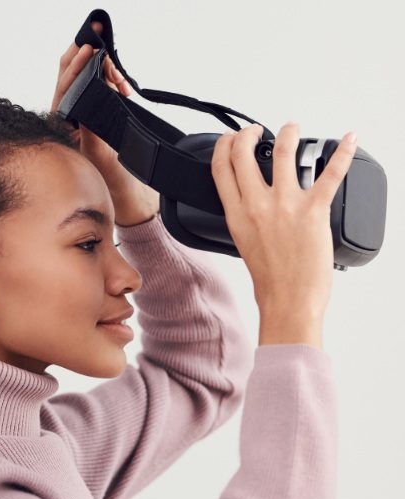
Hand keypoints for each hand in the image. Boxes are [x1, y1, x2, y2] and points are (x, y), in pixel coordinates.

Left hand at [50, 21, 157, 222]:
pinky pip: (98, 87)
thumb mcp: (96, 154)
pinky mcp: (94, 112)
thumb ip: (90, 128)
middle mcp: (66, 116)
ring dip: (102, 69)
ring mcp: (80, 113)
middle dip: (84, 56)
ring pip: (86, 79)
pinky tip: (122, 86)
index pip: (63, 87)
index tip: (90, 51)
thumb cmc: (104, 177)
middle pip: (69, 75)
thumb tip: (88, 99)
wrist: (120, 191)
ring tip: (118, 74)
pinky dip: (111, 80)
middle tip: (97, 38)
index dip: (75, 67)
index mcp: (59, 125)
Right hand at [211, 121, 357, 317]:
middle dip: (249, 132)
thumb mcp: (243, 242)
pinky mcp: (314, 210)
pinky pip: (331, 172)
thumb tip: (248, 197)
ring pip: (283, 151)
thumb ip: (243, 215)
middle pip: (243, 152)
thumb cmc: (270, 278)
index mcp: (236, 214)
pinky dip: (342, 152)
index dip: (223, 145)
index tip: (230, 138)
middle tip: (257, 131)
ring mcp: (285, 205)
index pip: (220, 168)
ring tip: (292, 129)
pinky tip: (348, 140)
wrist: (288, 299)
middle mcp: (257, 205)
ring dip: (288, 132)